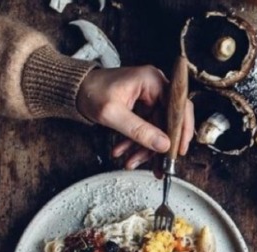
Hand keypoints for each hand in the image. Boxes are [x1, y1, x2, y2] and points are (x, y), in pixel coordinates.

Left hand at [76, 66, 193, 169]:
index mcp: (152, 81)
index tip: (179, 150)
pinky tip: (125, 152)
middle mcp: (155, 87)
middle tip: (158, 164)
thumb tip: (163, 145)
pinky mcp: (143, 107)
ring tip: (132, 162)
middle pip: (169, 121)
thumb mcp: (113, 114)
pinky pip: (147, 128)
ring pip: (158, 128)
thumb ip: (139, 130)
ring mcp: (149, 98)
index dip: (183, 130)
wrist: (73, 89)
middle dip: (159, 146)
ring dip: (145, 148)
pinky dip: (137, 143)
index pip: (179, 107)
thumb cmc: (90, 91)